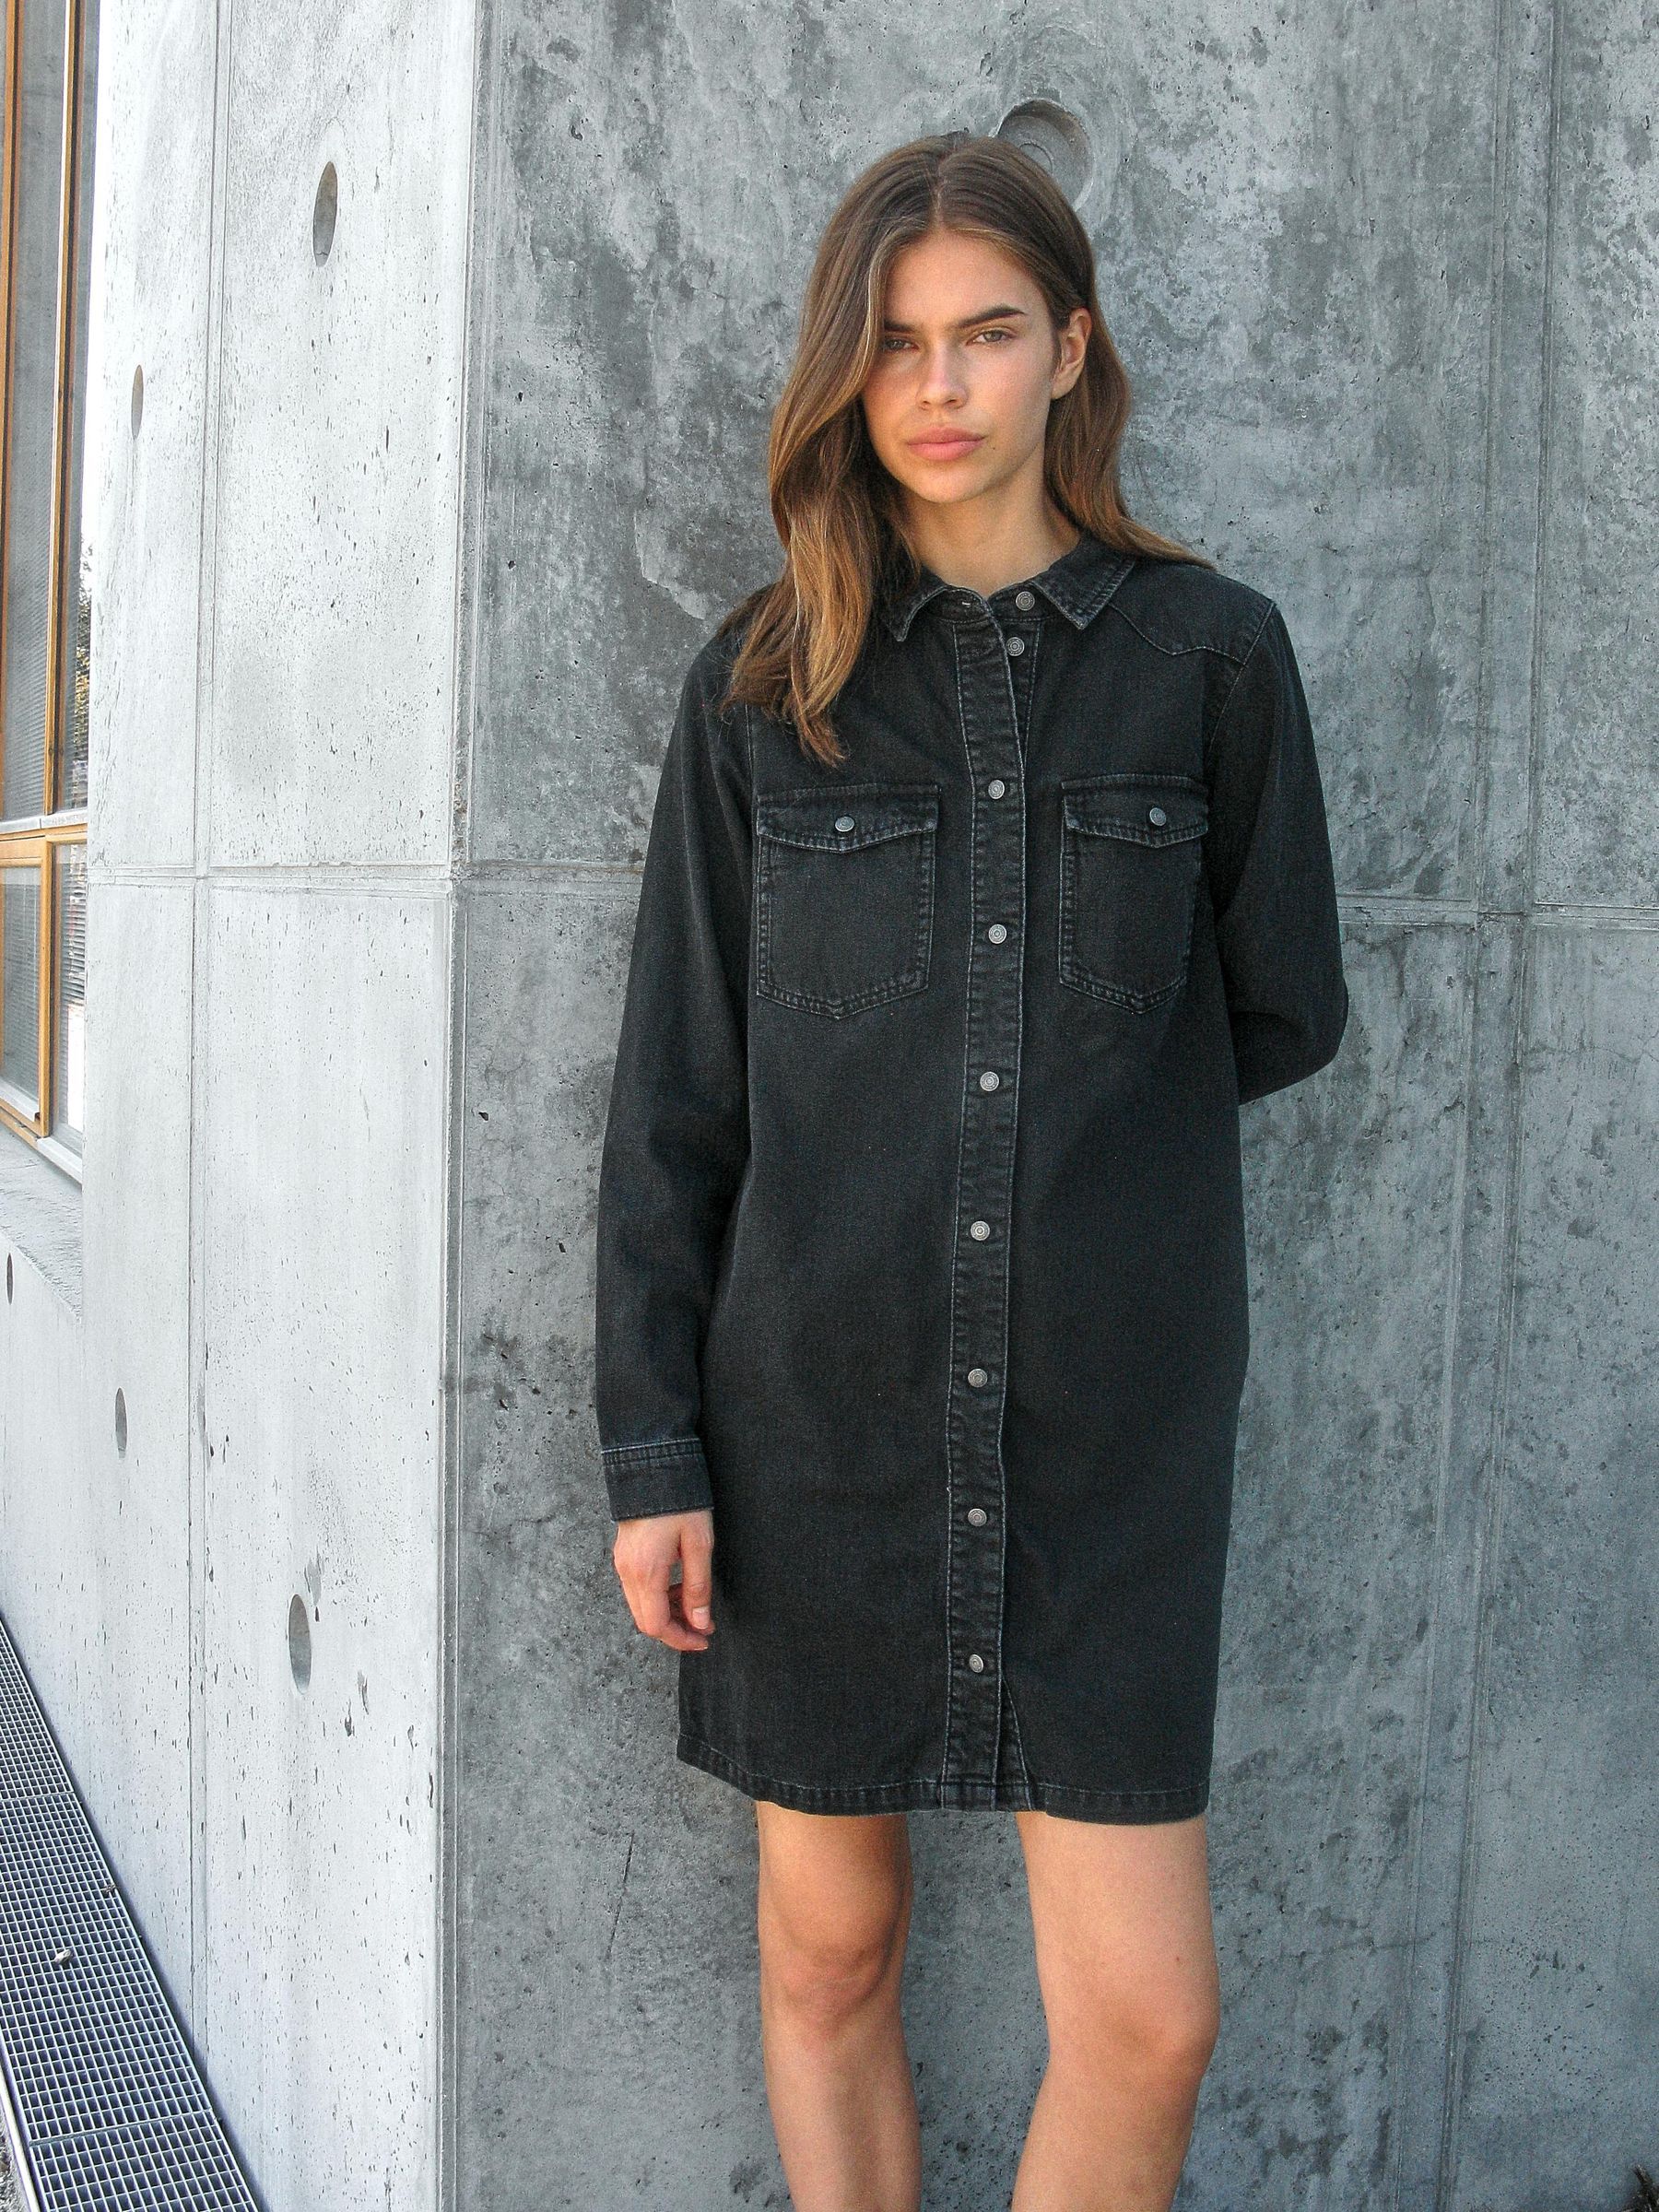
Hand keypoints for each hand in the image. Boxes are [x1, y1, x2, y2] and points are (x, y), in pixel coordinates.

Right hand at [612, 1507, 715, 1651]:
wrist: (653, 1466)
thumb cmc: (680, 1502)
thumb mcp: (699, 1544)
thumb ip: (698, 1587)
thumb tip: (700, 1621)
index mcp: (646, 1572)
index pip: (657, 1626)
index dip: (681, 1640)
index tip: (704, 1639)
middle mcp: (628, 1572)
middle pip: (646, 1621)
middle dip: (675, 1630)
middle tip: (703, 1626)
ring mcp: (622, 1564)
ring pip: (641, 1606)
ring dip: (668, 1613)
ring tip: (695, 1605)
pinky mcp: (624, 1555)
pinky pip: (638, 1589)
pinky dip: (658, 1597)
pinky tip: (679, 1586)